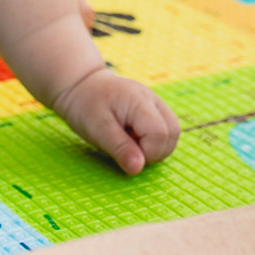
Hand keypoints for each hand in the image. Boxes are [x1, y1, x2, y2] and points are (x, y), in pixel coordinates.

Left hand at [53, 66, 179, 174]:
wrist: (81, 86)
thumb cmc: (86, 106)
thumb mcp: (97, 129)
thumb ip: (120, 148)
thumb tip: (138, 168)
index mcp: (139, 100)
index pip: (159, 134)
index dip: (147, 152)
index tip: (125, 152)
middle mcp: (153, 99)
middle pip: (172, 133)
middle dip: (153, 151)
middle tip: (126, 146)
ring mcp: (156, 102)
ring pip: (173, 132)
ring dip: (156, 147)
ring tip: (130, 140)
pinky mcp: (155, 109)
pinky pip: (166, 130)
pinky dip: (154, 141)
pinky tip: (134, 136)